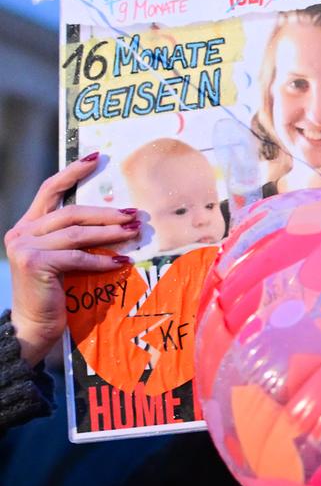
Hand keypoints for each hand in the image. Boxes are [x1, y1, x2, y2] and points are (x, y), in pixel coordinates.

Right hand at [5, 155, 139, 365]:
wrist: (33, 326)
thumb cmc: (54, 292)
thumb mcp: (62, 257)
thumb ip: (74, 237)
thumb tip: (116, 219)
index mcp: (28, 225)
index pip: (49, 189)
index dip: (73, 172)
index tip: (96, 158)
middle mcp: (22, 232)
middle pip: (71, 212)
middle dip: (106, 213)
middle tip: (134, 215)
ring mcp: (25, 247)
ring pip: (77, 233)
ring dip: (109, 233)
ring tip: (134, 233)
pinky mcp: (35, 263)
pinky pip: (78, 257)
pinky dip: (102, 260)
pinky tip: (121, 263)